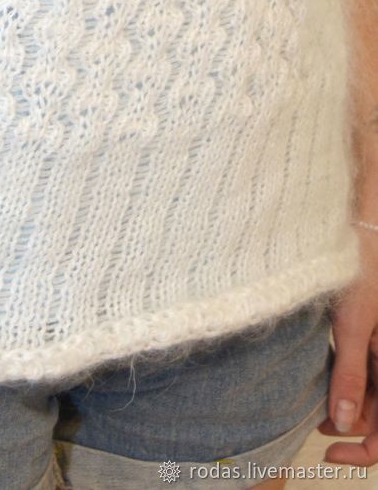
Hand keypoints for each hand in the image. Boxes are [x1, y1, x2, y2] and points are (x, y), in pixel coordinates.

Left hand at [316, 227, 377, 466]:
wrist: (363, 231)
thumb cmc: (363, 270)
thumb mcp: (353, 325)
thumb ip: (350, 374)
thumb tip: (342, 423)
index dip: (363, 452)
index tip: (329, 452)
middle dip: (348, 426)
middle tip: (314, 424)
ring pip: (369, 396)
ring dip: (344, 405)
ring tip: (313, 403)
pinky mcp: (371, 337)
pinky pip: (363, 372)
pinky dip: (343, 382)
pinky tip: (321, 376)